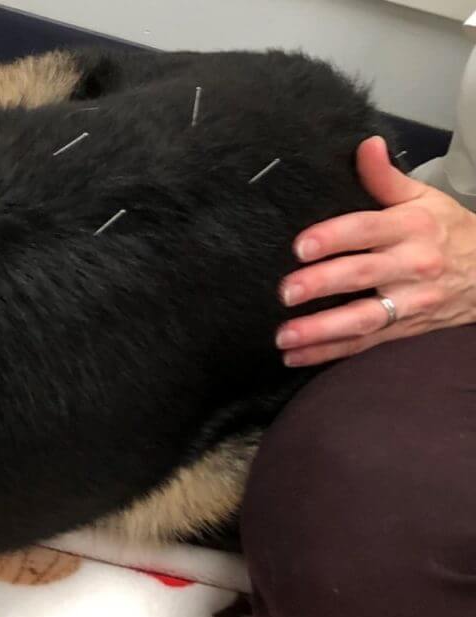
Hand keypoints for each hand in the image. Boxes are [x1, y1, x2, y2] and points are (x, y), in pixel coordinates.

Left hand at [276, 136, 475, 365]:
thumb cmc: (447, 230)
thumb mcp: (423, 199)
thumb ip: (386, 177)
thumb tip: (365, 145)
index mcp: (412, 227)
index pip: (368, 229)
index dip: (334, 237)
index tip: (301, 246)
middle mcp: (412, 265)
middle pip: (363, 275)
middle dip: (323, 284)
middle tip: (286, 292)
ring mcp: (411, 300)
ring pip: (365, 318)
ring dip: (321, 330)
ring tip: (284, 336)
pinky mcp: (406, 327)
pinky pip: (365, 343)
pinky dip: (329, 352)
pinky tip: (295, 357)